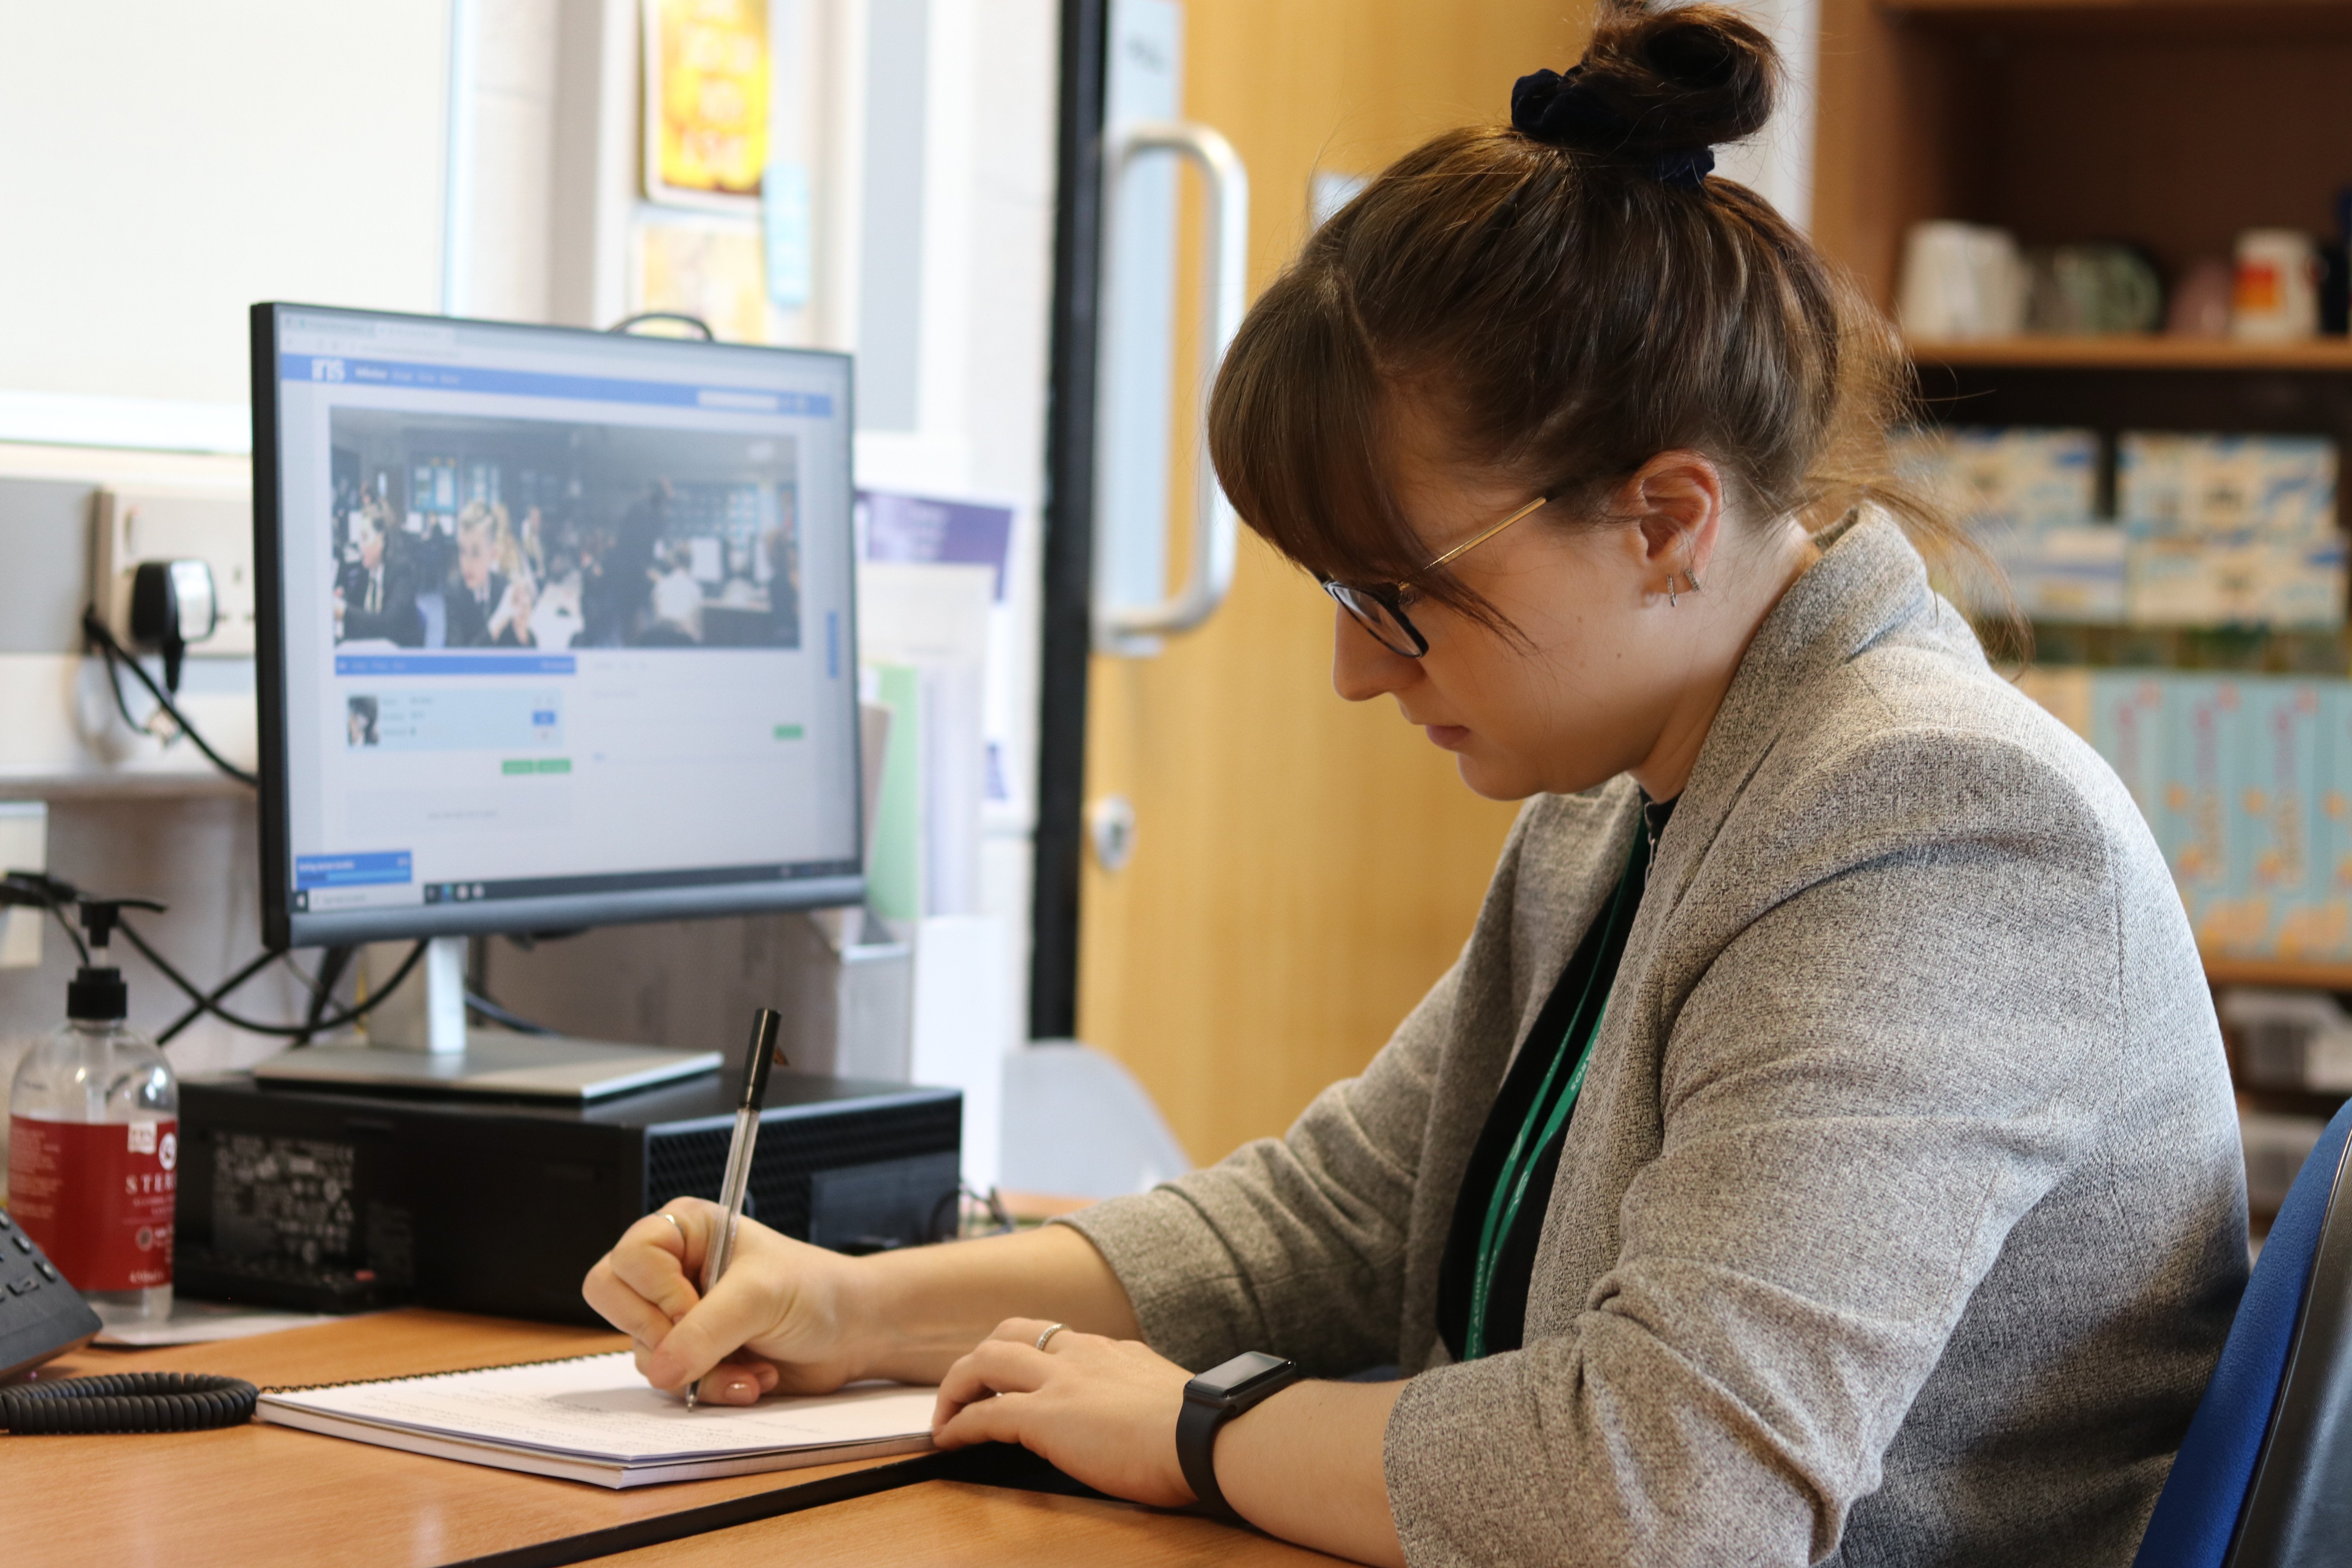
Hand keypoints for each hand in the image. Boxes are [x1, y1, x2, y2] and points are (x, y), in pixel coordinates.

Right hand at [581, 1197, 866, 1405]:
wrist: (849, 1332)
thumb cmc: (814, 1291)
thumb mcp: (760, 1297)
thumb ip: (706, 1329)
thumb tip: (661, 1368)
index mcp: (683, 1231)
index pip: (628, 1260)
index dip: (656, 1292)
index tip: (695, 1308)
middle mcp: (671, 1270)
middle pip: (613, 1302)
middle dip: (662, 1335)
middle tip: (707, 1341)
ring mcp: (675, 1316)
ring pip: (644, 1352)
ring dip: (699, 1370)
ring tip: (751, 1364)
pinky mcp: (689, 1355)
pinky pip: (670, 1383)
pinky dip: (711, 1388)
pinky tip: (752, 1379)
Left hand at [932, 1317, 1196, 1507]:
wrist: (1206, 1436)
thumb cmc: (1201, 1430)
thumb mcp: (1167, 1398)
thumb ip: (1142, 1399)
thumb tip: (1140, 1421)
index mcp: (1113, 1351)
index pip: (1056, 1339)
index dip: (1027, 1354)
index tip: (1017, 1378)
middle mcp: (1082, 1355)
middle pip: (1011, 1334)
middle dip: (982, 1358)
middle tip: (968, 1388)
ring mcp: (1061, 1381)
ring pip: (987, 1361)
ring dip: (957, 1386)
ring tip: (947, 1413)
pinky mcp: (1046, 1416)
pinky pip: (985, 1414)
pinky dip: (959, 1425)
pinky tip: (948, 1440)